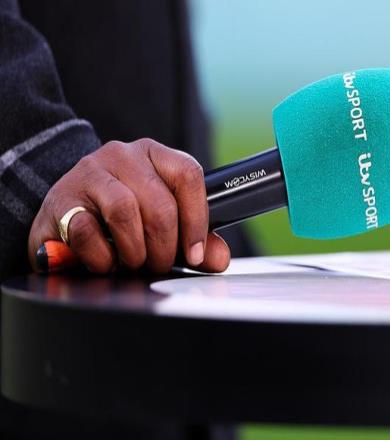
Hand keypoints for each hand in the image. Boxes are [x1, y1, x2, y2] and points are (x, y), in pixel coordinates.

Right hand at [28, 138, 229, 273]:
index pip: (188, 175)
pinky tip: (106, 262)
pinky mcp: (61, 198)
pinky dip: (102, 257)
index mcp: (155, 155)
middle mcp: (123, 155)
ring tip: (133, 263)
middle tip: (159, 264)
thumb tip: (218, 258)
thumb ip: (194, 240)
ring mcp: (90, 172)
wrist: (69, 210)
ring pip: (125, 212)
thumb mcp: (164, 223)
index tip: (195, 253)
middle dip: (165, 247)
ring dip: (135, 251)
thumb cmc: (124, 217)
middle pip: (160, 204)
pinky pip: (87, 231)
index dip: (197, 220)